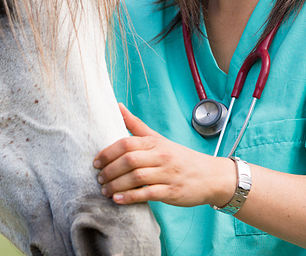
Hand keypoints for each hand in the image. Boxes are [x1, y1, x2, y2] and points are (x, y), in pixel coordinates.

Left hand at [93, 104, 231, 206]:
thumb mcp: (159, 139)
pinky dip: (130, 197)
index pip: (126, 144)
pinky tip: (118, 200)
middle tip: (99, 178)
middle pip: (129, 160)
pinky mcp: (171, 191)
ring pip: (136, 178)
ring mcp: (167, 174)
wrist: (210, 176)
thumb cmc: (179, 157)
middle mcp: (161, 156)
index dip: (107, 153)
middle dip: (109, 171)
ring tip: (105, 190)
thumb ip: (136, 125)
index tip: (96, 163)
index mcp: (155, 143)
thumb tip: (117, 106)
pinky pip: (147, 194)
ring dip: (116, 185)